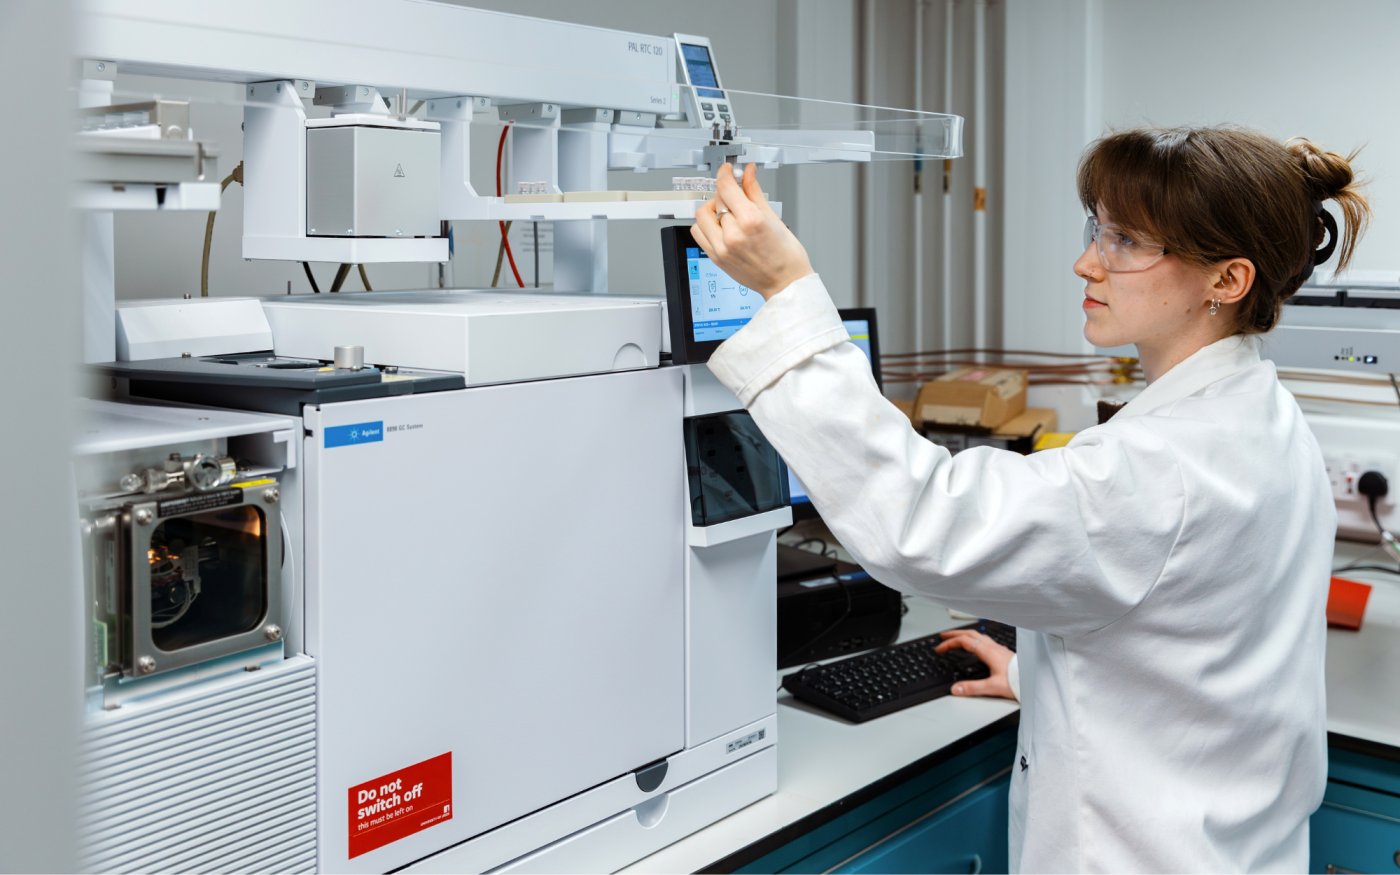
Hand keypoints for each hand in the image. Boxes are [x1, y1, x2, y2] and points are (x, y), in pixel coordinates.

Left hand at [690, 163, 814, 299]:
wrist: (785, 283)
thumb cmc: (786, 256)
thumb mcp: (773, 217)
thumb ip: (754, 192)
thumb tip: (748, 173)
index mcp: (750, 221)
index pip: (726, 187)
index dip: (725, 173)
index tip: (727, 170)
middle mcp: (733, 235)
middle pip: (717, 200)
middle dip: (726, 194)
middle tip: (737, 196)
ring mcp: (722, 248)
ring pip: (702, 216)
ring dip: (712, 209)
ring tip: (727, 213)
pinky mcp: (716, 258)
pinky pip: (699, 234)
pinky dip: (706, 226)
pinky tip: (719, 226)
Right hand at [935, 629, 1016, 700]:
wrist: (1035, 680)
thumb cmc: (1018, 681)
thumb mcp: (993, 687)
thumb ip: (973, 688)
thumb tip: (956, 689)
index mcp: (988, 652)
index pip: (964, 641)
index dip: (949, 643)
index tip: (939, 648)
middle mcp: (993, 647)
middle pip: (970, 634)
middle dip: (954, 634)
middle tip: (943, 636)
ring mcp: (999, 649)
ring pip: (978, 635)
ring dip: (965, 635)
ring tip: (957, 638)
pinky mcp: (1004, 653)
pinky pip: (986, 640)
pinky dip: (975, 640)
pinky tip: (977, 647)